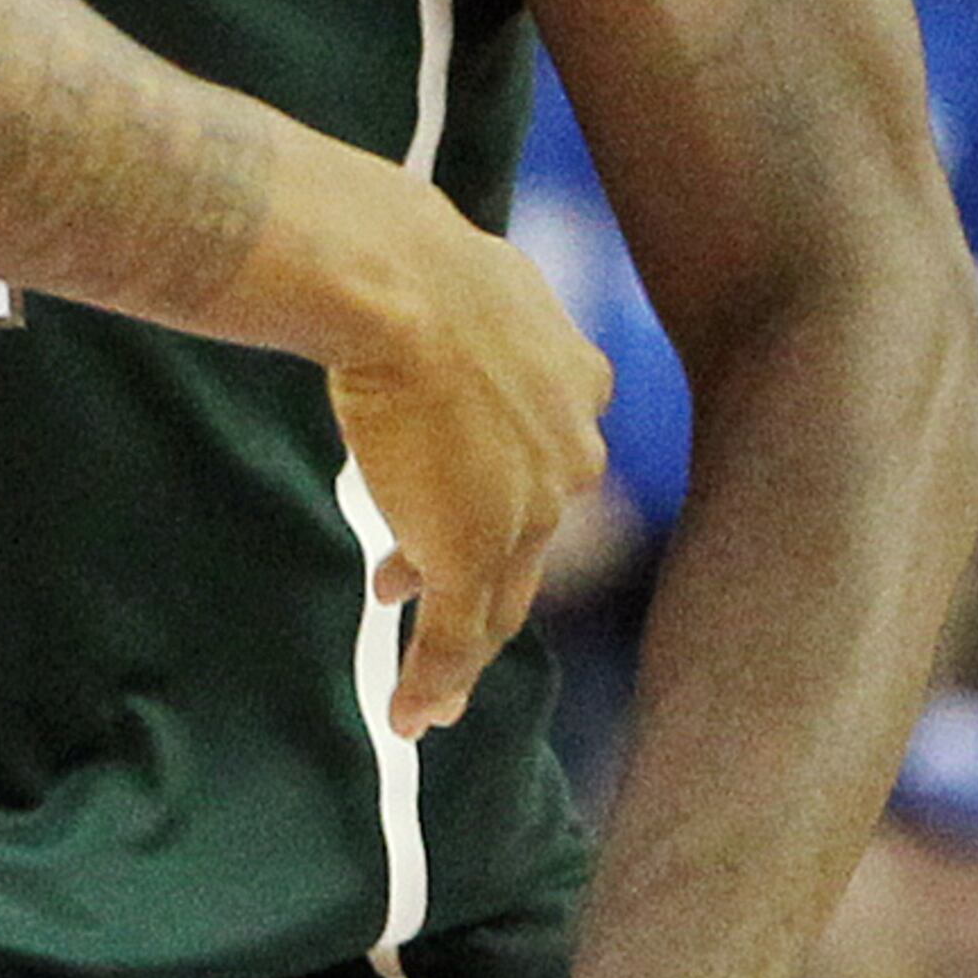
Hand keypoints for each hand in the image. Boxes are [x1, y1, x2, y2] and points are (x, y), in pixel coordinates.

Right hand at [324, 197, 610, 739]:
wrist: (401, 285)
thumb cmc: (409, 262)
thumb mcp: (459, 274)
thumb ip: (459, 302)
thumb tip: (403, 262)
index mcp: (577, 383)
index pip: (543, 464)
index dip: (498, 499)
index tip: (452, 514)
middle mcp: (571, 455)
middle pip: (528, 544)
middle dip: (481, 583)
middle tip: (436, 612)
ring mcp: (527, 511)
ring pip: (498, 601)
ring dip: (459, 652)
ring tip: (430, 694)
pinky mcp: (474, 552)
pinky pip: (456, 636)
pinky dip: (434, 682)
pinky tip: (411, 715)